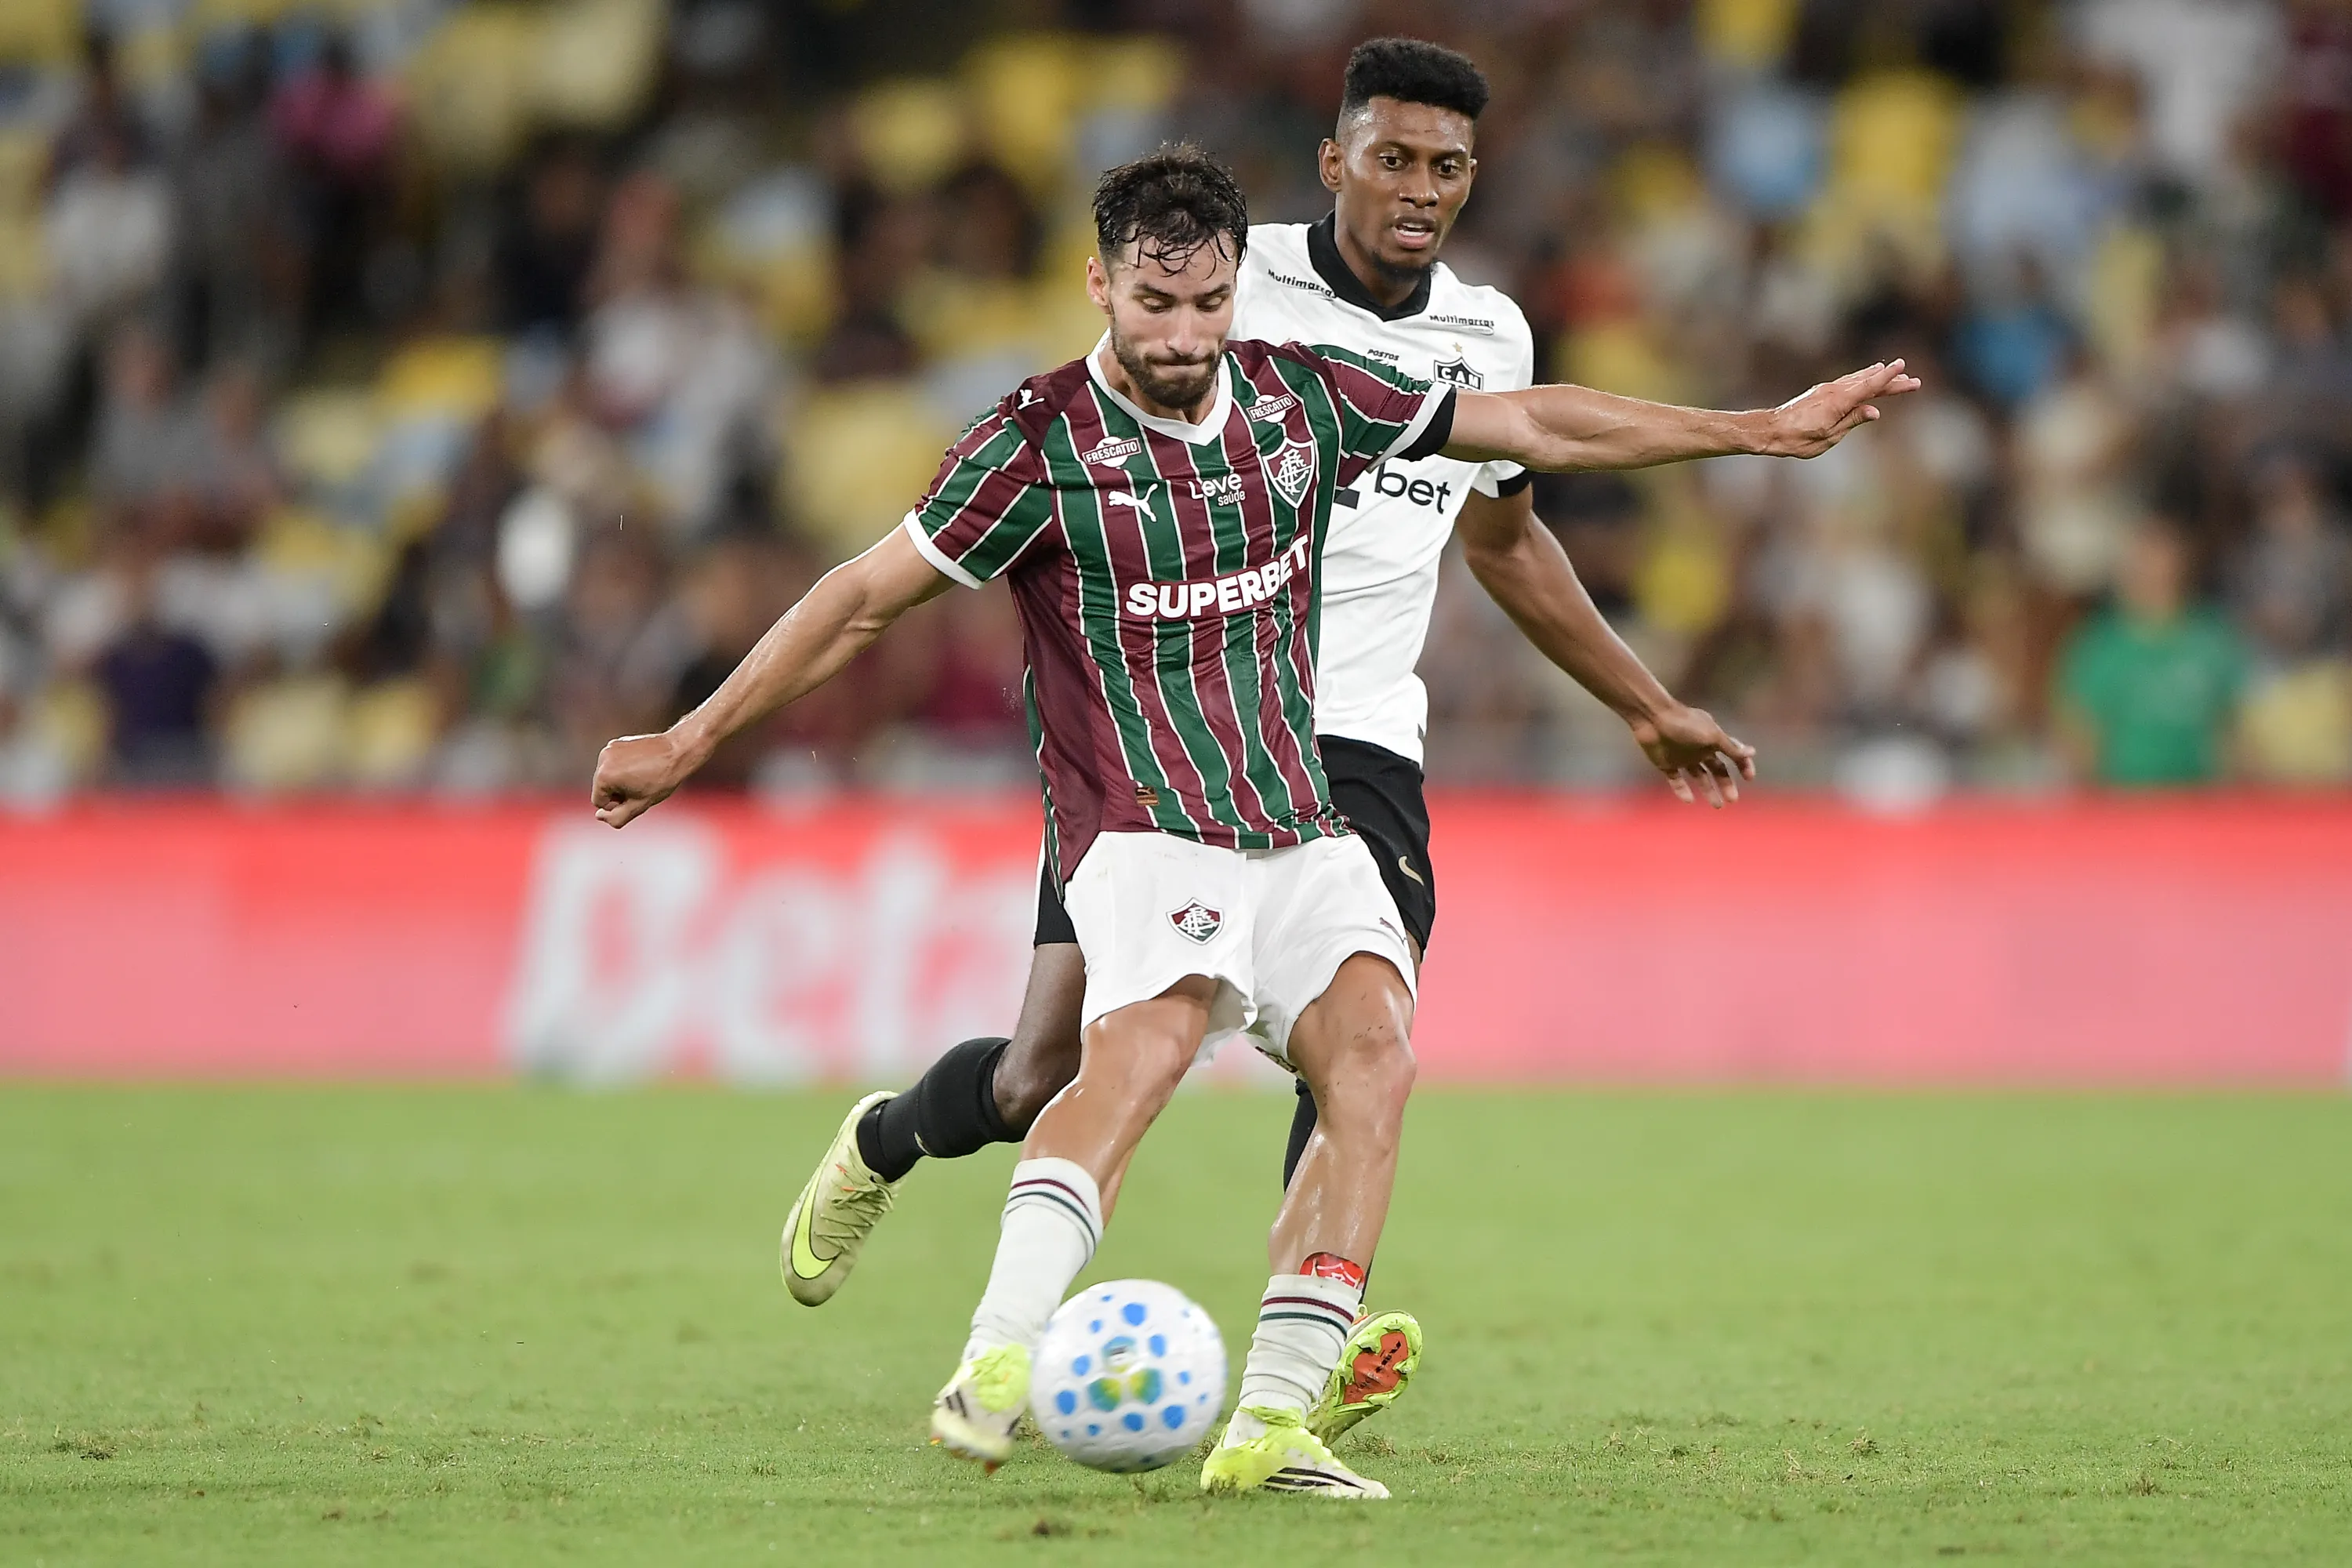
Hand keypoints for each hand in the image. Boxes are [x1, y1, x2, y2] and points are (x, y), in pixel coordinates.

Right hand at [591, 731, 695, 827]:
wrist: (678, 751)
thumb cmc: (661, 779)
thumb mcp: (640, 806)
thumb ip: (617, 817)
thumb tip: (599, 816)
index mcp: (604, 776)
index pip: (599, 802)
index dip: (617, 805)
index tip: (636, 796)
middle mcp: (603, 760)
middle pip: (602, 787)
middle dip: (618, 792)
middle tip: (640, 788)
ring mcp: (609, 748)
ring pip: (608, 775)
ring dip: (620, 780)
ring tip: (642, 776)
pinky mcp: (617, 742)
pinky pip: (614, 763)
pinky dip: (623, 767)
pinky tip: (642, 767)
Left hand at [1627, 703, 1756, 808]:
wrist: (1652, 718)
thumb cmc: (1685, 724)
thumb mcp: (1712, 736)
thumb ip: (1730, 747)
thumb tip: (1752, 752)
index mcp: (1713, 739)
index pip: (1733, 753)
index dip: (1743, 765)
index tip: (1749, 778)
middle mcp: (1699, 749)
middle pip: (1717, 769)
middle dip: (1726, 784)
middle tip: (1732, 800)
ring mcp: (1683, 757)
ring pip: (1699, 777)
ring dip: (1708, 790)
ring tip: (1717, 805)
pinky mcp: (1666, 763)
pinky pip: (1676, 780)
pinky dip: (1682, 790)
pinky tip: (1689, 800)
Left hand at [1759, 360, 1921, 457]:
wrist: (1770, 430)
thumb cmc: (1797, 439)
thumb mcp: (1828, 436)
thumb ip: (1852, 421)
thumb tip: (1875, 411)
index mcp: (1839, 402)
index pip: (1870, 387)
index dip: (1888, 378)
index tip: (1904, 367)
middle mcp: (1835, 390)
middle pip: (1869, 382)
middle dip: (1892, 381)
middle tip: (1914, 381)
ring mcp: (1827, 389)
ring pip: (1859, 379)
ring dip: (1878, 377)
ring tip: (1896, 372)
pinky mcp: (1821, 392)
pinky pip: (1847, 381)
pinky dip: (1862, 377)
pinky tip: (1868, 375)